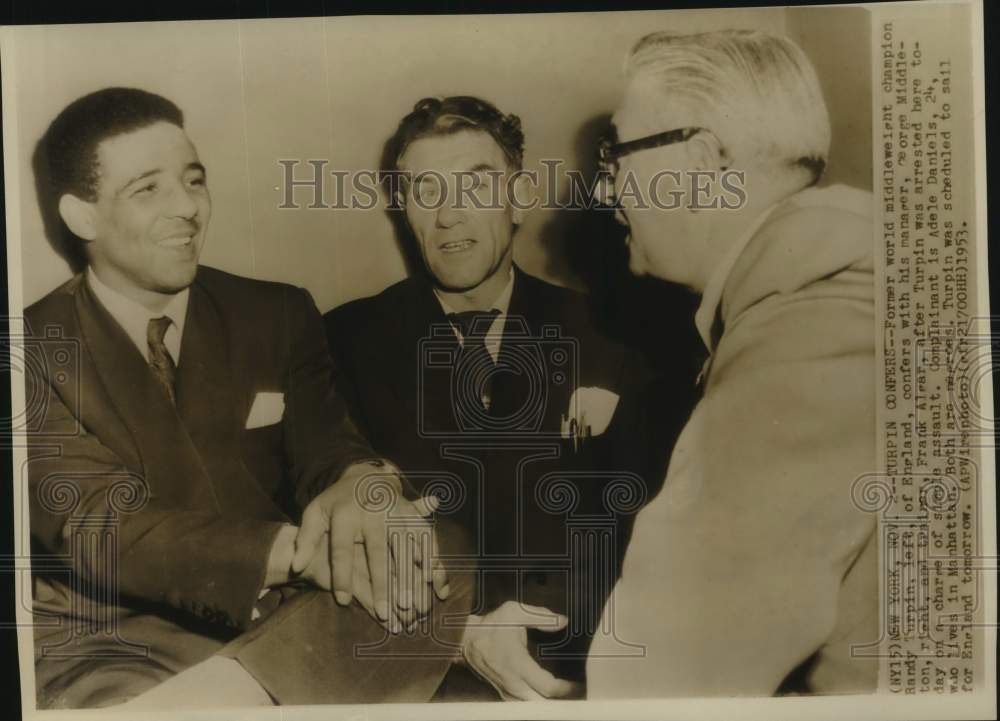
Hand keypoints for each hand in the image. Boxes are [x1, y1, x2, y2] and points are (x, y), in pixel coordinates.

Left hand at [290, 461, 448, 629]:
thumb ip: (305, 539)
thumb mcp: (315, 513)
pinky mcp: (412, 514)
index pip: (342, 549)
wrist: (366, 475)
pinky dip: (433, 560)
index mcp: (345, 514)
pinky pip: (426, 537)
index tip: (343, 601)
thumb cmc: (337, 503)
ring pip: (406, 547)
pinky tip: (436, 583)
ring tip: (414, 605)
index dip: (342, 575)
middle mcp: (373, 513)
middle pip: (379, 551)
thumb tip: (296, 565)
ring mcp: (396, 512)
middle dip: (383, 582)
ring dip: (412, 576)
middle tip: (386, 611)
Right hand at [461, 601, 580, 700]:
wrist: (464, 640)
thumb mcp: (514, 612)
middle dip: (562, 703)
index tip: (579, 684)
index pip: (547, 686)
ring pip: (532, 710)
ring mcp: (507, 691)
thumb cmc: (491, 625)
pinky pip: (524, 708)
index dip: (567, 689)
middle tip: (579, 696)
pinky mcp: (504, 694)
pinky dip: (538, 706)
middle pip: (542, 706)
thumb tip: (563, 621)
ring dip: (550, 706)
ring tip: (568, 699)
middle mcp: (513, 683)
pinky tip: (550, 701)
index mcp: (517, 663)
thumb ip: (541, 616)